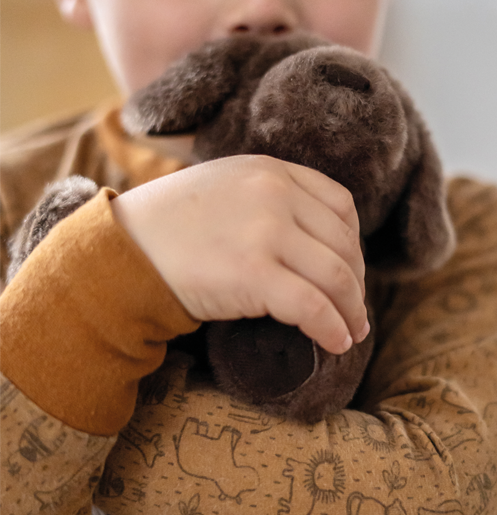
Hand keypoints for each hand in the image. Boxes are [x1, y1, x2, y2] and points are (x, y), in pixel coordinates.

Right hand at [110, 155, 368, 354]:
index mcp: (271, 170)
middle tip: (355, 312)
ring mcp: (265, 232)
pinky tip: (336, 344)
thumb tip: (312, 240)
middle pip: (344, 244)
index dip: (353, 245)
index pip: (340, 206)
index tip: (349, 274)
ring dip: (351, 311)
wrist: (122, 249)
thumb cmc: (170, 227)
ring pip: (336, 277)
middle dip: (356, 284)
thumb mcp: (225, 189)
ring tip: (352, 334)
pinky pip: (312, 306)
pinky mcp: (253, 273)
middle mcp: (275, 193)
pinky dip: (332, 328)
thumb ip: (268, 198)